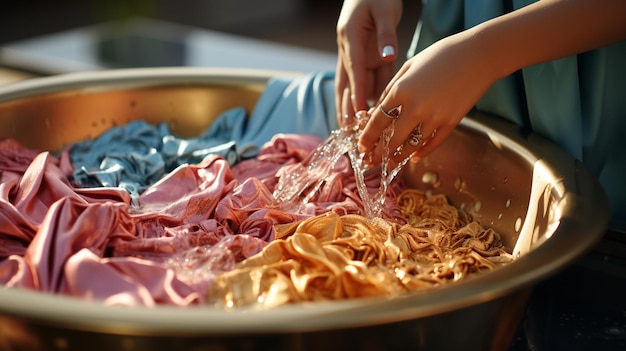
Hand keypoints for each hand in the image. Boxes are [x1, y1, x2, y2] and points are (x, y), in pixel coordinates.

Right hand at [335, 0, 402, 127]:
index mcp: (351, 39)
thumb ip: (386, 33)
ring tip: (355, 130)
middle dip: (346, 108)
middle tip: (347, 131)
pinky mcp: (371, 56)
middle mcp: (351, 51)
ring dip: (356, 107)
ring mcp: (360, 56)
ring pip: (357, 86)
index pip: (354, 70)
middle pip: (347, 85)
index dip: (357, 93)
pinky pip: (373, 79)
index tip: (360, 113)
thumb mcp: (384, 9)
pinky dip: (372, 97)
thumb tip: (389, 56)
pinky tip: (375, 115)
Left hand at [358, 31, 499, 166]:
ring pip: (411, 146)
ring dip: (398, 157)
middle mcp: (415, 107)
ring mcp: (435, 117)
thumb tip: (373, 113)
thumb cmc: (441, 55)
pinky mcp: (451, 123)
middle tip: (370, 161)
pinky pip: (432, 144)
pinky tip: (414, 157)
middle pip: (391, 140)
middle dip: (378, 154)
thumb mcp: (408, 67)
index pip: (377, 122)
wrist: (479, 55)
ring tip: (389, 163)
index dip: (366, 138)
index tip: (361, 147)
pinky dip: (422, 152)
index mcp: (400, 90)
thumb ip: (389, 90)